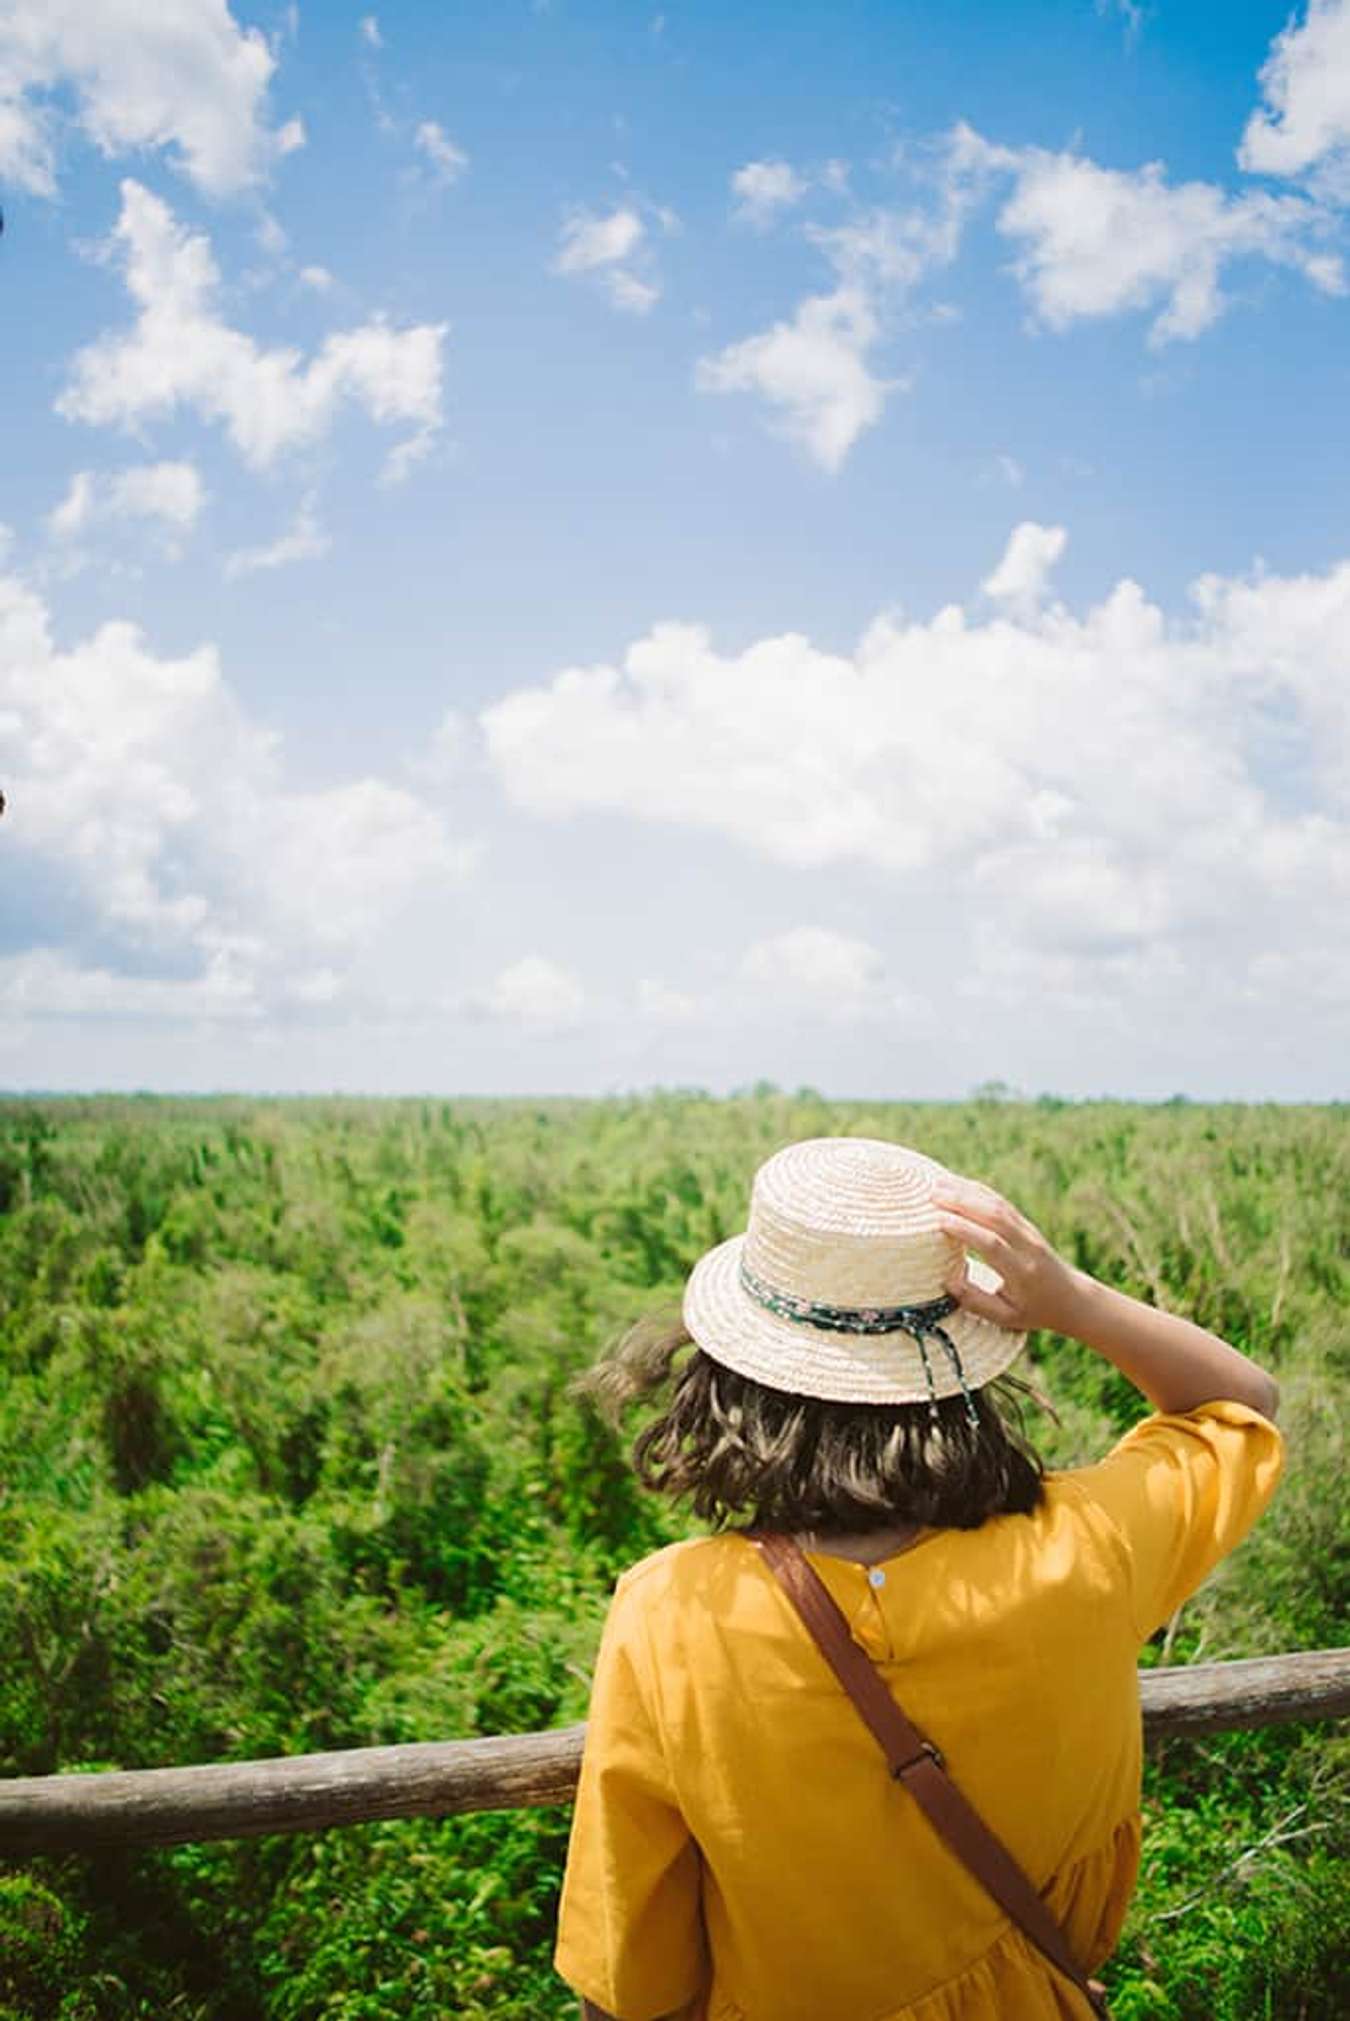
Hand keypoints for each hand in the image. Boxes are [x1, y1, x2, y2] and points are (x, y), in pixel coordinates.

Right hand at [929, 1174, 1086, 1337]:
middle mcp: (1026, 1246)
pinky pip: (1001, 1203)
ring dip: (966, 1191)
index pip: (991, 1244)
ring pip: (997, 1205)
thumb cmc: (1034, 1311)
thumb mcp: (1006, 1318)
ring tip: (937, 1185)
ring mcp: (1028, 1231)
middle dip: (961, 1202)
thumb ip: (975, 1301)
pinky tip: (958, 1185)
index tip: (937, 1222)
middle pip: (993, 1216)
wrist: (1072, 1298)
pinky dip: (978, 1191)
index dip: (964, 1230)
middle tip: (931, 1196)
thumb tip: (947, 1279)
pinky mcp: (1026, 1224)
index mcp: (1021, 1271)